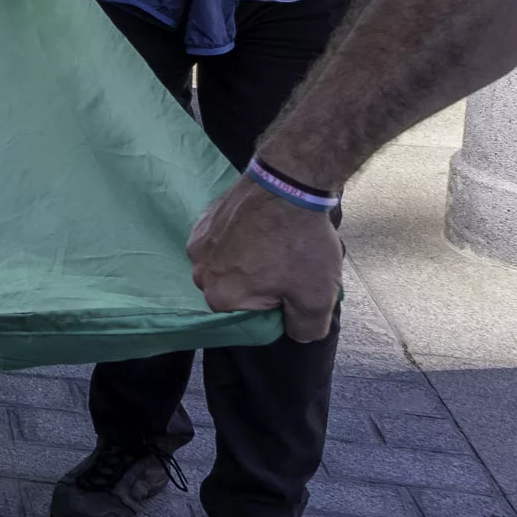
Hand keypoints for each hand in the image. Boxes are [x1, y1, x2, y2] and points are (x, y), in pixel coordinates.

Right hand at [188, 175, 343, 342]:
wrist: (288, 184)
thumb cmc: (299, 244)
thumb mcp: (317, 299)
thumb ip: (305, 329)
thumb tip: (295, 332)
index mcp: (220, 297)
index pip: (249, 317)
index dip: (277, 306)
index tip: (293, 285)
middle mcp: (199, 271)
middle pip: (233, 290)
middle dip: (258, 284)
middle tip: (286, 265)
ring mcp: (198, 242)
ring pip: (225, 265)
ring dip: (246, 261)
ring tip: (275, 244)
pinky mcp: (204, 218)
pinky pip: (221, 241)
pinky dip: (238, 239)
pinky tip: (261, 228)